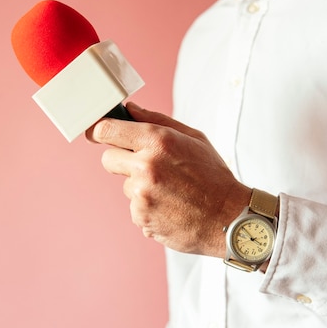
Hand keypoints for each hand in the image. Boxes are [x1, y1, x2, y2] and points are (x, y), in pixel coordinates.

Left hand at [86, 102, 250, 257]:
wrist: (229, 219)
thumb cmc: (213, 176)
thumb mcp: (193, 138)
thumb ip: (157, 121)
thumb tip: (129, 109)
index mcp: (158, 141)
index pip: (107, 130)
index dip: (98, 131)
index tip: (97, 134)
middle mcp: (146, 167)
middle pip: (108, 158)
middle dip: (122, 160)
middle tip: (148, 166)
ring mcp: (141, 195)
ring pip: (124, 185)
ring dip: (140, 186)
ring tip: (170, 190)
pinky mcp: (141, 218)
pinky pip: (134, 206)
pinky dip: (147, 207)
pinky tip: (170, 206)